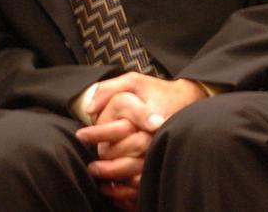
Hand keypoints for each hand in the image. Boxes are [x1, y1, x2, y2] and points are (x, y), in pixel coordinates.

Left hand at [75, 73, 205, 207]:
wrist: (186, 100)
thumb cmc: (155, 91)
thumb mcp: (133, 81)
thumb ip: (109, 89)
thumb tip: (90, 110)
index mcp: (149, 114)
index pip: (120, 128)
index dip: (97, 133)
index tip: (81, 135)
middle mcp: (158, 134)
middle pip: (126, 153)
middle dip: (105, 156)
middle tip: (90, 161)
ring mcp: (163, 148)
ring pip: (136, 171)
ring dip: (113, 174)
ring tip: (97, 171)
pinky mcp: (165, 160)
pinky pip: (146, 180)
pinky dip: (128, 187)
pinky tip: (114, 183)